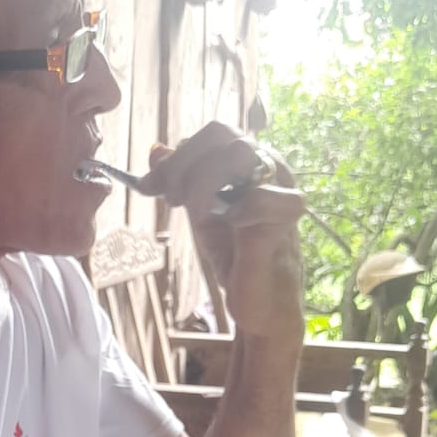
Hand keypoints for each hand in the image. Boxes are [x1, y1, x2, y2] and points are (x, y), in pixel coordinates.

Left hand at [144, 122, 306, 342]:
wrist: (259, 302)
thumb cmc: (235, 256)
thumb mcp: (199, 211)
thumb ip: (181, 180)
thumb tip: (156, 151)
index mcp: (251, 160)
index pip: (212, 134)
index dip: (176, 156)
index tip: (150, 187)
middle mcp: (270, 166)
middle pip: (221, 134)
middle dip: (183, 165)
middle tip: (172, 201)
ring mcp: (281, 188)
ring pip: (238, 152)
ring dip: (203, 182)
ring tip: (196, 215)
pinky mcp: (286, 218)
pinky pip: (258, 197)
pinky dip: (235, 210)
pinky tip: (231, 227)